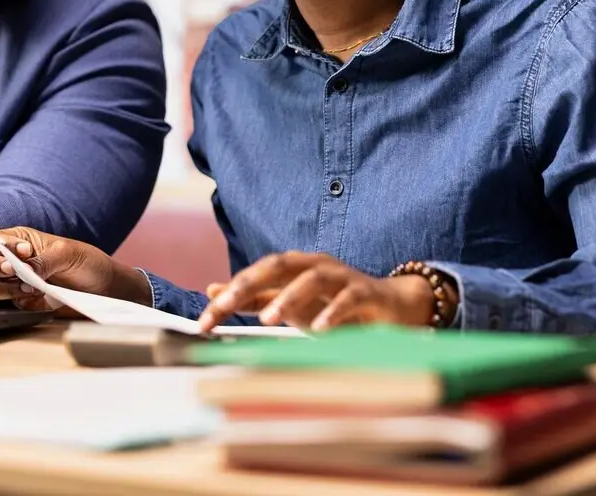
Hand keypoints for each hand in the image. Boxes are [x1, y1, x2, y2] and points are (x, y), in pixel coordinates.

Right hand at [0, 228, 150, 311]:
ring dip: (11, 289)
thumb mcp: (66, 254)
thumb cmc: (85, 261)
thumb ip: (43, 261)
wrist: (103, 287)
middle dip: (0, 269)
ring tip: (32, 288)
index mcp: (22, 240)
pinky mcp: (28, 301)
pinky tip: (44, 299)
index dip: (3, 246)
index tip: (24, 252)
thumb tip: (24, 272)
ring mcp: (21, 282)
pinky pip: (16, 305)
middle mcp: (17, 261)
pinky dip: (27, 303)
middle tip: (17, 272)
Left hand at [198, 252, 444, 332]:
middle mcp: (315, 265)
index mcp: (294, 267)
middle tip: (224, 306)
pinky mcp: (367, 292)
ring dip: (289, 296)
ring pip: (313, 278)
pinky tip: (318, 331)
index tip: (205, 320)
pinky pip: (349, 297)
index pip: (256, 274)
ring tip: (269, 318)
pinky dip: (333, 312)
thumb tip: (212, 290)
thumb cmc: (333, 304)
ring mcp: (342, 276)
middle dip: (250, 283)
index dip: (230, 293)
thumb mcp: (289, 304)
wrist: (389, 307)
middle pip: (279, 265)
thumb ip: (254, 297)